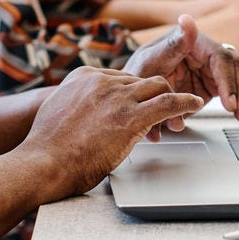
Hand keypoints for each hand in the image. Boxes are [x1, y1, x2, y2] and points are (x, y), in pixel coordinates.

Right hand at [20, 66, 205, 196]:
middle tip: (163, 107)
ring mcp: (118, 97)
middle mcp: (102, 82)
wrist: (44, 162)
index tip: (141, 100)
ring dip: (172, 96)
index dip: (133, 91)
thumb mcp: (57, 113)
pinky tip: (194, 104)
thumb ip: (74, 107)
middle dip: (153, 93)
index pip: (119, 76)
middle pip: (140, 80)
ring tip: (185, 106)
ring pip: (157, 85)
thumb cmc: (48, 149)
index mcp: (83, 78)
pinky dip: (186, 102)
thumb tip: (83, 117)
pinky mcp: (131, 116)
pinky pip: (168, 102)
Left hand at [123, 14, 238, 128]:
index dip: (228, 81)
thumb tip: (187, 20)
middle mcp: (208, 52)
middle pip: (237, 68)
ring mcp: (214, 67)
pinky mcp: (216, 82)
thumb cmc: (140, 70)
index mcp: (195, 42)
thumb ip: (173, 44)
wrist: (136, 88)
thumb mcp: (151, 58)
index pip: (221, 59)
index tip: (229, 103)